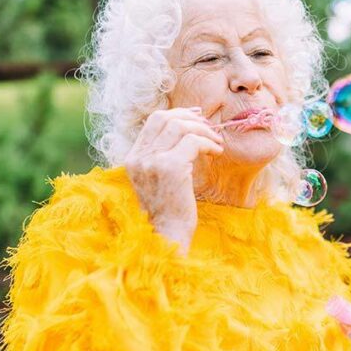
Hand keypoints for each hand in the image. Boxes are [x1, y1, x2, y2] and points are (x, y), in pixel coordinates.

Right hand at [125, 106, 223, 252]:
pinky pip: (193, 141)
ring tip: (216, 141)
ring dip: (203, 130)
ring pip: (180, 126)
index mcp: (133, 158)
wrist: (167, 236)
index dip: (177, 114)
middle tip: (210, 127)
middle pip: (165, 118)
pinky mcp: (169, 167)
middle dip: (191, 118)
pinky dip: (208, 143)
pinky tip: (217, 152)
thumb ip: (163, 156)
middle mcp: (139, 157)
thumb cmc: (169, 211)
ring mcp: (152, 161)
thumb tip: (184, 130)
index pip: (153, 121)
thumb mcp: (159, 179)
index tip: (197, 117)